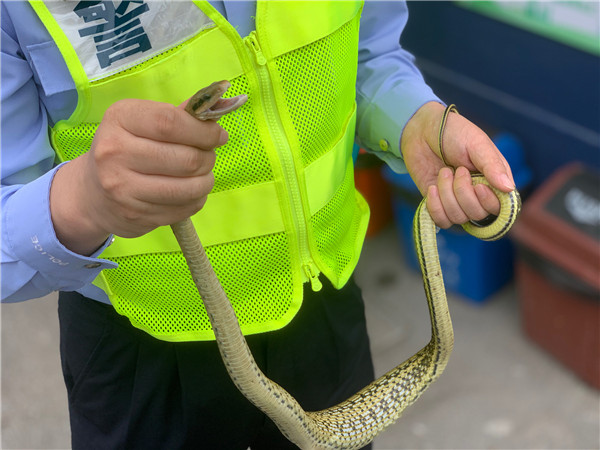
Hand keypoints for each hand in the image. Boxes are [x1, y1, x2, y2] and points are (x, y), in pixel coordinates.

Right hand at [50, 98, 227, 254]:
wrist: (92, 193)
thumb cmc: (126, 149)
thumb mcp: (141, 123)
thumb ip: (178, 116)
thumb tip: (218, 107)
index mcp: (120, 119)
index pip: (170, 123)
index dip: (203, 131)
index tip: (219, 136)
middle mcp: (115, 152)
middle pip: (185, 158)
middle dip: (208, 158)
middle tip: (209, 156)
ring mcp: (123, 188)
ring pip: (188, 187)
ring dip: (206, 181)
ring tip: (203, 175)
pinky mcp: (135, 215)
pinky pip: (183, 208)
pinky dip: (196, 200)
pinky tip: (189, 192)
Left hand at [401, 102, 514, 228]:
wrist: (422, 131)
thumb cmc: (453, 133)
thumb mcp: (476, 144)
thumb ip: (492, 165)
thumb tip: (509, 188)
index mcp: (494, 180)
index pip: (500, 207)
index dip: (488, 202)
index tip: (478, 185)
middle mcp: (478, 194)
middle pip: (478, 215)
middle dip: (463, 193)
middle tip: (457, 169)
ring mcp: (457, 201)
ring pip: (458, 217)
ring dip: (447, 195)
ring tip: (443, 172)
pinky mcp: (438, 204)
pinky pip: (441, 221)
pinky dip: (435, 206)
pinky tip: (432, 187)